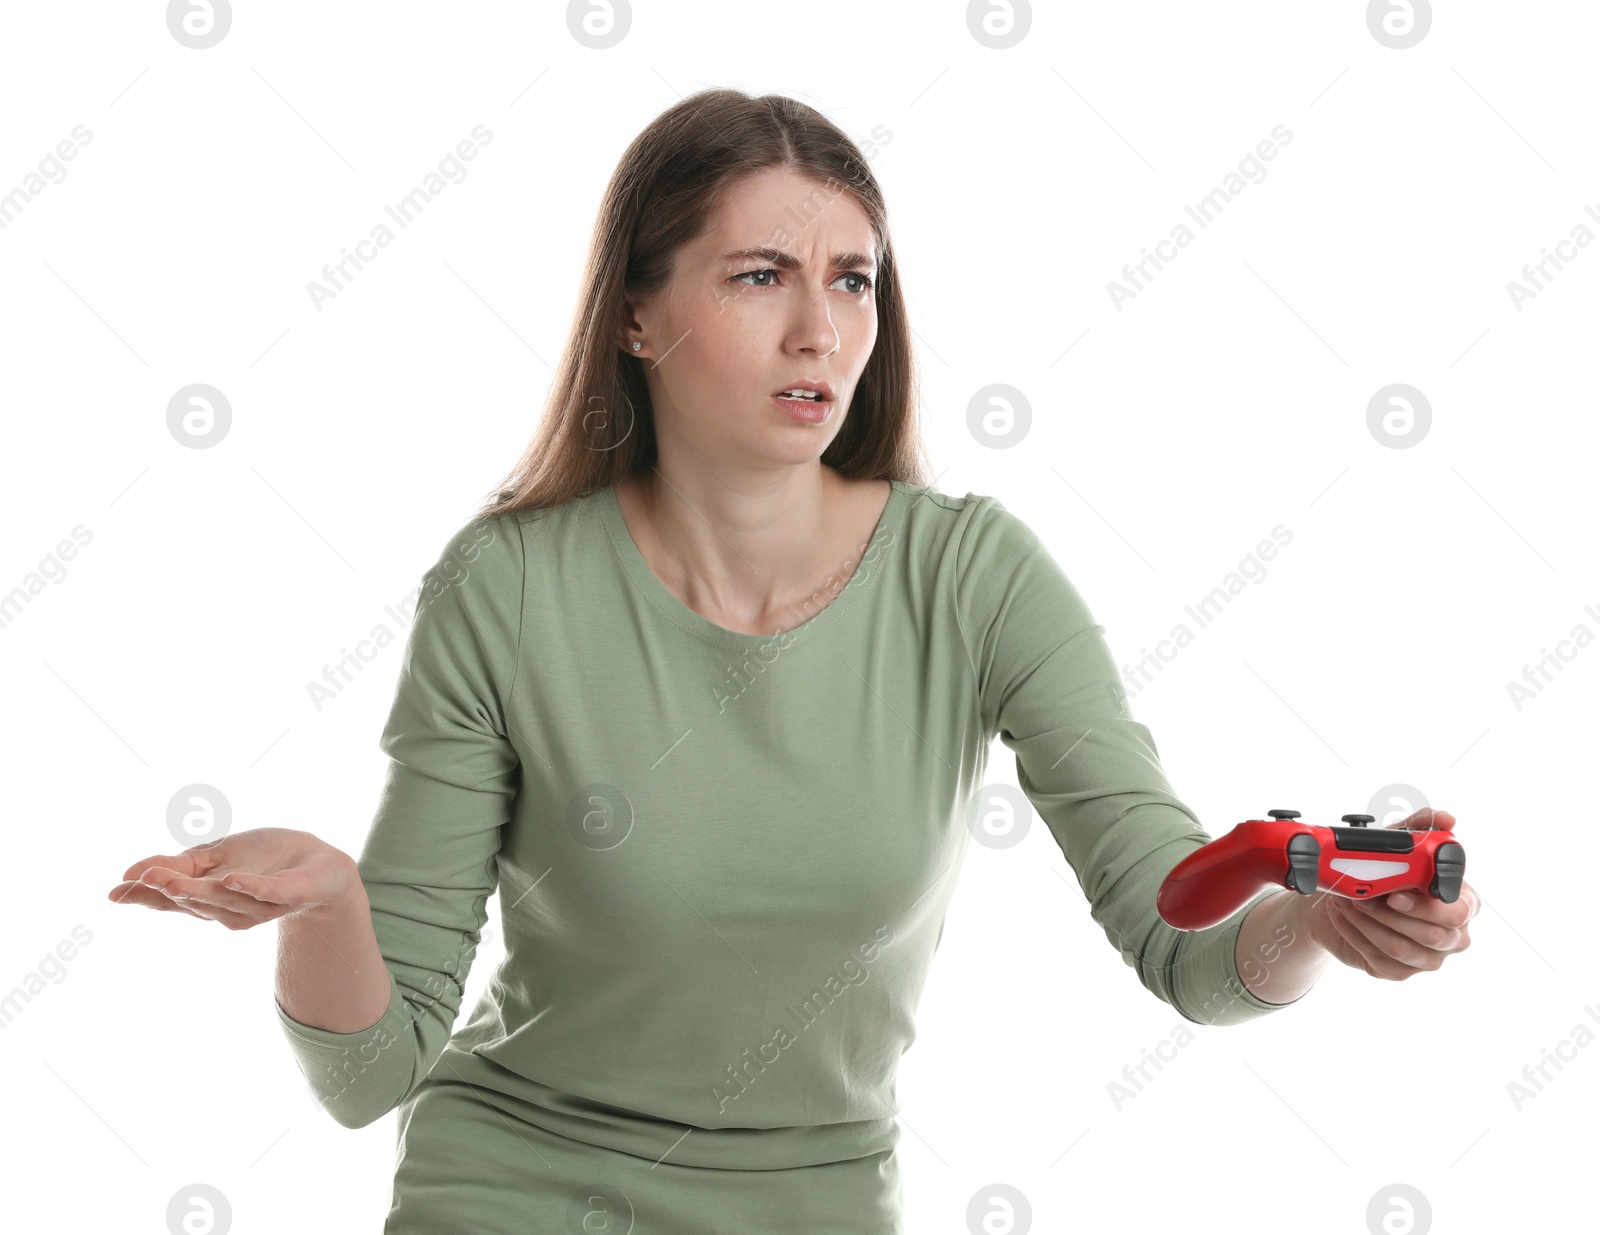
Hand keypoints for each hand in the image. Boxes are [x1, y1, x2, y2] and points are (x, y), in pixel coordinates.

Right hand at [107, 827, 358, 930]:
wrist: (320, 863)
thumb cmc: (265, 858)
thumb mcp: (218, 854)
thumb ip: (180, 865)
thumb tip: (131, 873)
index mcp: (211, 899)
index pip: (173, 900)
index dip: (146, 896)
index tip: (116, 890)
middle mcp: (231, 909)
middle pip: (196, 902)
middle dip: (170, 890)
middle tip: (144, 877)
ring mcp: (260, 905)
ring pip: (226, 900)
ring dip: (201, 890)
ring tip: (175, 879)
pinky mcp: (291, 893)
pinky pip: (270, 892)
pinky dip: (252, 887)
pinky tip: (235, 879)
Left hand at [1306, 807, 1479, 979]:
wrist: (1342, 901)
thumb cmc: (1381, 872)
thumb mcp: (1397, 844)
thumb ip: (1421, 828)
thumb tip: (1446, 817)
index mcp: (1463, 903)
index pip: (1456, 911)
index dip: (1424, 905)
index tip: (1394, 893)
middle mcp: (1453, 935)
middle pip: (1431, 935)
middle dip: (1388, 914)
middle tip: (1359, 896)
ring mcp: (1428, 958)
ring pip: (1399, 948)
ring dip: (1365, 922)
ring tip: (1344, 901)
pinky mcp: (1400, 972)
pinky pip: (1378, 959)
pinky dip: (1354, 934)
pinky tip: (1342, 916)